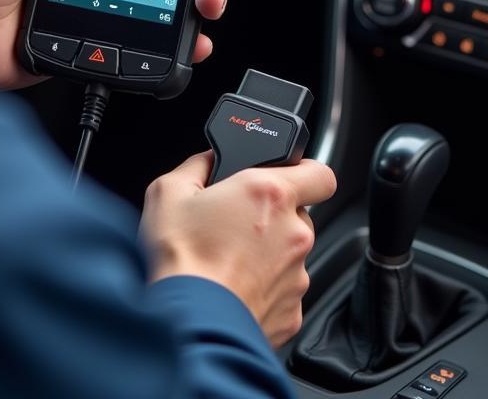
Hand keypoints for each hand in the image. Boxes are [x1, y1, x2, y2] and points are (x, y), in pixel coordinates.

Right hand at [140, 152, 336, 347]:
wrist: (186, 326)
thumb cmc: (180, 261)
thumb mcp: (168, 192)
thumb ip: (197, 165)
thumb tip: (208, 161)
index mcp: (270, 194)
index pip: (319, 173)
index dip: (304, 172)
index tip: (287, 178)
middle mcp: (294, 233)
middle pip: (297, 215)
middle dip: (272, 217)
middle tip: (235, 225)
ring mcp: (297, 275)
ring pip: (290, 255)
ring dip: (267, 255)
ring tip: (227, 263)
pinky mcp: (292, 312)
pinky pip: (282, 293)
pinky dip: (263, 290)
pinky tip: (233, 290)